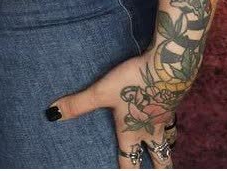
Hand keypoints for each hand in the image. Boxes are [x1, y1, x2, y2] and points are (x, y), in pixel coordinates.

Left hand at [45, 50, 177, 168]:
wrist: (169, 66)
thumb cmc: (134, 82)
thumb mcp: (102, 92)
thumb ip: (79, 104)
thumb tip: (53, 114)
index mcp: (131, 133)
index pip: (129, 162)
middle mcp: (150, 130)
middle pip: (160, 159)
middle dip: (159, 168)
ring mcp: (164, 115)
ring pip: (168, 139)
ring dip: (166, 146)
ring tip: (165, 148)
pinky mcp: (173, 98)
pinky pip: (171, 116)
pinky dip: (168, 121)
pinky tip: (165, 110)